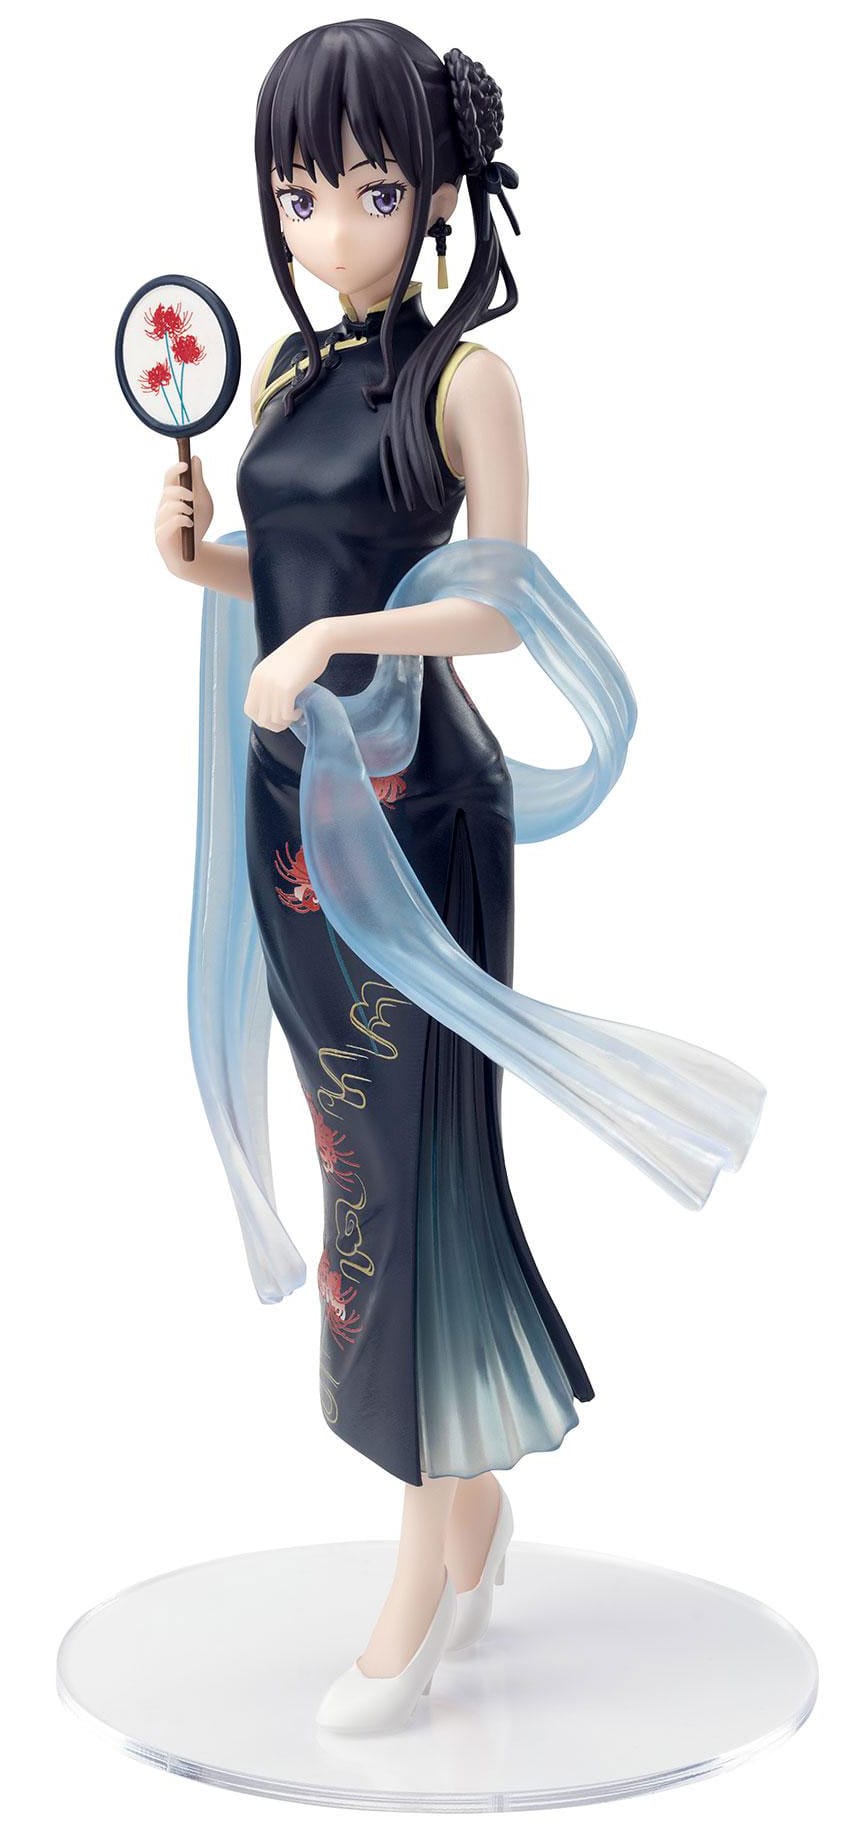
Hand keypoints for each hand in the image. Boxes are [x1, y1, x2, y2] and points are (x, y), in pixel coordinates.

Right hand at [154, 455, 213, 576]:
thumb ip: (198, 482)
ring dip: (182, 507)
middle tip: (192, 496)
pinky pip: (167, 524)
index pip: (168, 478)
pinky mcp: (160, 536)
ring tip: (192, 513)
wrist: (194, 555)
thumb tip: (195, 458)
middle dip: (181, 491)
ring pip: (167, 507)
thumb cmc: (197, 526)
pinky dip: (180, 520)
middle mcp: (163, 507)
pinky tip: (189, 523)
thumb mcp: (203, 502)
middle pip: (167, 491)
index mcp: (172, 497)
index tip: (185, 465)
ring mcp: (159, 522)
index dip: (175, 469)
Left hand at [244, 624, 332, 729]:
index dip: (262, 719)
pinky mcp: (287, 689)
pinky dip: (293, 717)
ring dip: (286, 721)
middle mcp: (261, 683)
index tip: (276, 716)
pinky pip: (285, 715)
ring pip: (274, 720)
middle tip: (289, 719)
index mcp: (256, 677)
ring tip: (296, 712)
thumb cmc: (302, 655)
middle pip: (261, 719)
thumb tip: (271, 708)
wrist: (316, 641)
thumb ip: (270, 684)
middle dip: (275, 725)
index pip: (249, 710)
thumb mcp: (277, 669)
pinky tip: (299, 710)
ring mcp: (273, 686)